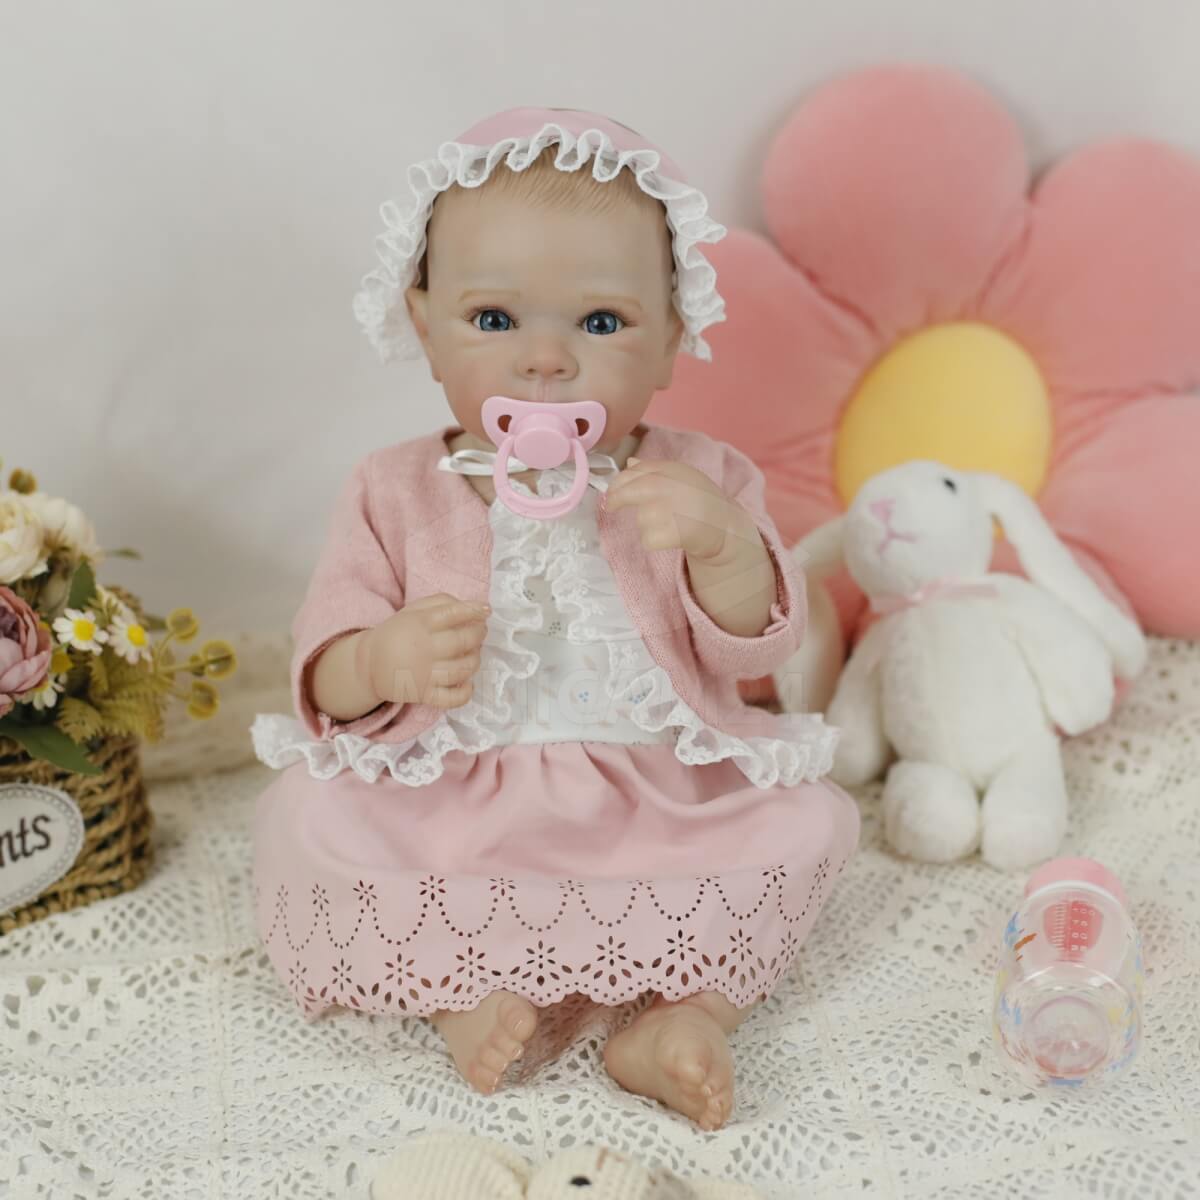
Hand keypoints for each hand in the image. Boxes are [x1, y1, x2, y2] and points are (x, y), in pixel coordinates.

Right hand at [363, 592, 489, 709]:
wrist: (369, 664)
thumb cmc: (398, 633)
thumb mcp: (412, 610)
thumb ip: (440, 602)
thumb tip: (471, 605)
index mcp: (419, 624)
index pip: (453, 614)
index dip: (474, 611)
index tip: (486, 610)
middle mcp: (423, 648)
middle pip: (462, 641)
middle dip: (479, 635)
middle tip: (480, 631)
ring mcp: (424, 674)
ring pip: (461, 669)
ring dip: (475, 660)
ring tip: (474, 653)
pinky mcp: (423, 694)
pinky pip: (450, 698)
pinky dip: (465, 693)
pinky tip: (468, 683)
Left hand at [603, 456, 755, 563]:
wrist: (726, 528)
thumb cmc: (699, 502)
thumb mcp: (681, 479)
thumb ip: (654, 471)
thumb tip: (629, 462)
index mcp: (676, 471)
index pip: (639, 470)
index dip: (620, 480)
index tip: (611, 490)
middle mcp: (677, 486)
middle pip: (635, 490)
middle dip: (617, 497)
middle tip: (610, 506)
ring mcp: (679, 509)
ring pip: (642, 519)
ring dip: (645, 524)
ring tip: (665, 524)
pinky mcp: (680, 533)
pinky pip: (649, 539)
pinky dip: (652, 541)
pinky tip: (666, 538)